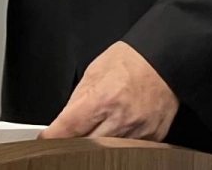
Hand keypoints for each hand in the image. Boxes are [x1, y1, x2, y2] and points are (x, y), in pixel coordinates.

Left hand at [41, 42, 177, 141]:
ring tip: (92, 133)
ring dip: (94, 146)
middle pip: (84, 146)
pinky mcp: (152, 138)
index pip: (68, 129)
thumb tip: (62, 122)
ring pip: (105, 152)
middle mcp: (121, 119)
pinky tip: (113, 134)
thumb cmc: (131, 60)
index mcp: (103, 98)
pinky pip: (128, 150)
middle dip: (72, 143)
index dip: (52, 137)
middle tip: (67, 138)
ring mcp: (138, 132)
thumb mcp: (95, 70)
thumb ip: (77, 99)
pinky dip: (117, 145)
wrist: (166, 59)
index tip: (45, 140)